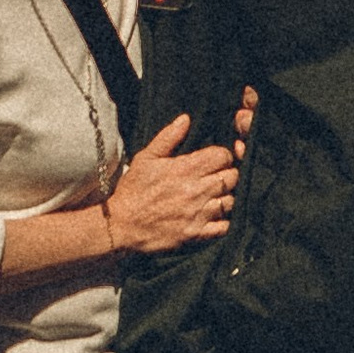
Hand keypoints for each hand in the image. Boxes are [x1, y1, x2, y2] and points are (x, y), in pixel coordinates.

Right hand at [105, 113, 240, 255]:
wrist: (121, 225)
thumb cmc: (133, 190)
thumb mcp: (146, 158)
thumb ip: (168, 137)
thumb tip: (186, 118)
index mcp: (185, 169)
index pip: (223, 156)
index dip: (222, 156)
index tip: (215, 160)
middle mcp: (196, 190)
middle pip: (232, 177)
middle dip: (228, 174)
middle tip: (218, 177)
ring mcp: (198, 214)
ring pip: (231, 201)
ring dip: (226, 197)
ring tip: (216, 197)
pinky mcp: (196, 234)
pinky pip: (224, 227)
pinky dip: (224, 221)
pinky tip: (215, 217)